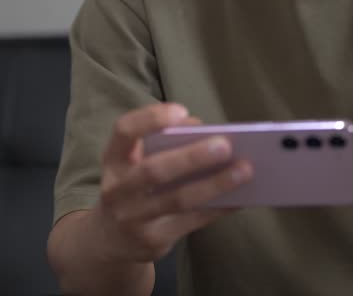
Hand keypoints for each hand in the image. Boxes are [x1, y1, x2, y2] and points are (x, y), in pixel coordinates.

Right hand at [92, 103, 253, 262]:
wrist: (109, 240)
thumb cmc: (132, 188)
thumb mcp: (135, 163)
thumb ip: (162, 143)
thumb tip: (204, 130)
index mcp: (113, 159)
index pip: (124, 131)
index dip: (151, 118)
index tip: (182, 110)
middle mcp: (116, 189)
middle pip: (154, 170)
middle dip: (191, 157)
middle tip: (225, 145)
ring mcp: (132, 219)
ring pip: (177, 199)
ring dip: (214, 184)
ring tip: (244, 170)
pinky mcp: (151, 241)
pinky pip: (191, 222)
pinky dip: (218, 208)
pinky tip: (240, 197)